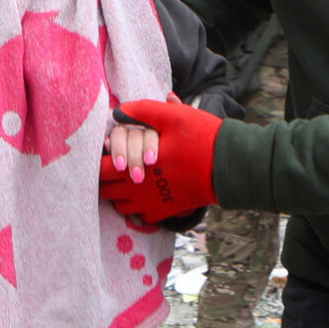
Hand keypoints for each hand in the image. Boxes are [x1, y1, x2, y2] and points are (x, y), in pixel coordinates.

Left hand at [96, 96, 220, 222]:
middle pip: (106, 191)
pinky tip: (145, 192)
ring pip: (121, 206)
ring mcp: (152, 204)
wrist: (228, 167)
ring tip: (127, 178)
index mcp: (137, 166)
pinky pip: (141, 216)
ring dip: (119, 194)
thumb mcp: (173, 116)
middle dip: (105, 178)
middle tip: (115, 163)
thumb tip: (118, 113)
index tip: (107, 150)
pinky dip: (138, 206)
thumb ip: (142, 111)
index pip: (102, 170)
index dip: (100, 160)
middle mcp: (140, 190)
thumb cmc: (200, 139)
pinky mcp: (164, 212)